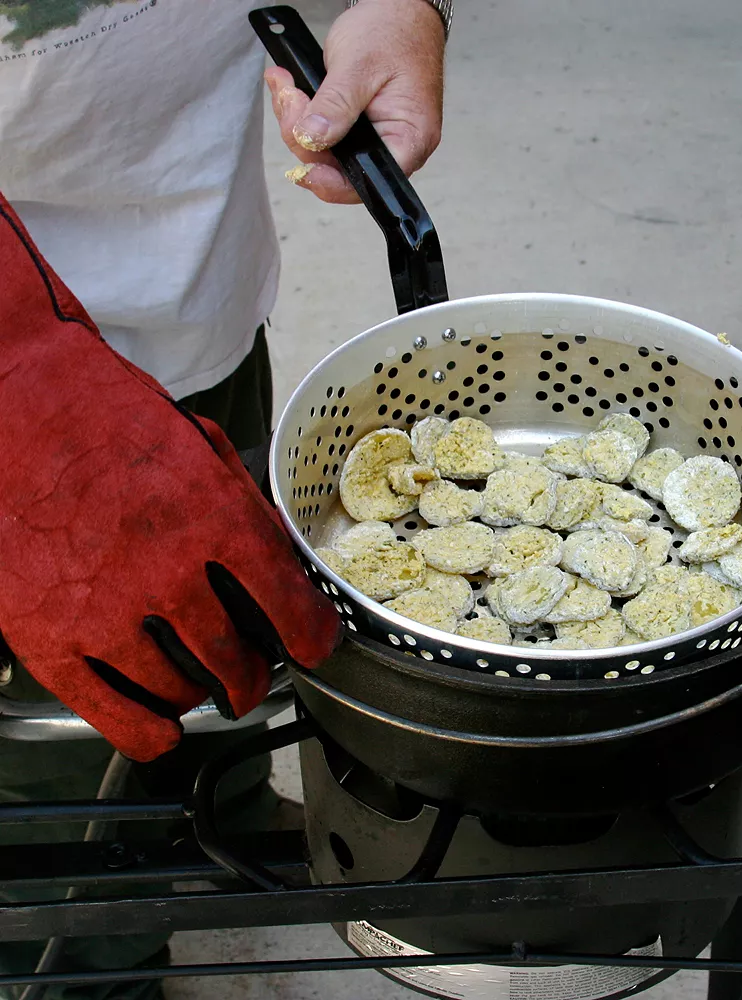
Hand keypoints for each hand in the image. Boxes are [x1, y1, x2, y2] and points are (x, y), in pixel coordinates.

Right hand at [0, 193, 341, 760]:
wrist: (13, 400)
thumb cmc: (105, 414)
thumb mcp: (198, 445)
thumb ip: (242, 507)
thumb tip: (277, 558)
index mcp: (213, 518)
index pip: (287, 603)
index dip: (313, 635)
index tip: (316, 645)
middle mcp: (165, 570)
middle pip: (234, 660)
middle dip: (254, 678)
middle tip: (252, 677)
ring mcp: (103, 609)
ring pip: (178, 689)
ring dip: (202, 696)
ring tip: (203, 688)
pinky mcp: (46, 635)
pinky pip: (110, 710)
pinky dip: (147, 731)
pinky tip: (165, 730)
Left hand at [265, 0, 444, 203]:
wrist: (398, 8)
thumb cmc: (393, 31)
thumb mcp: (358, 66)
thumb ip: (335, 106)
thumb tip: (312, 139)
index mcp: (409, 140)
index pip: (368, 182)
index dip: (332, 181)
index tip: (303, 167)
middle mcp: (396, 147)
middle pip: (341, 169)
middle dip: (305, 138)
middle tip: (289, 96)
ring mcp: (377, 138)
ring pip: (327, 152)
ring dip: (298, 122)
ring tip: (287, 84)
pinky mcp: (360, 128)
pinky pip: (327, 135)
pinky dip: (305, 114)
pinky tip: (294, 89)